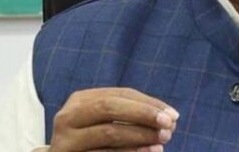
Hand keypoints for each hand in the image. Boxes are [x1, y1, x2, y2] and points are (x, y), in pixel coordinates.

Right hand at [49, 87, 178, 151]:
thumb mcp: (108, 124)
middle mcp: (68, 117)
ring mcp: (65, 141)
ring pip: (108, 132)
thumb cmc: (94, 144)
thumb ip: (134, 116)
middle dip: (143, 114)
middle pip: (109, 107)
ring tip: (162, 140)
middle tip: (169, 125)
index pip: (121, 94)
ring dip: (140, 136)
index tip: (173, 115)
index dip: (149, 103)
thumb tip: (171, 118)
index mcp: (81, 100)